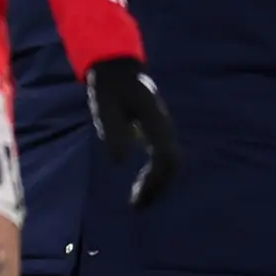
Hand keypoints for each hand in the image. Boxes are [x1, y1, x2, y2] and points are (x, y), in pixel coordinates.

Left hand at [87, 54, 178, 210]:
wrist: (116, 68)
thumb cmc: (108, 86)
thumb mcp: (105, 106)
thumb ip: (112, 130)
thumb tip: (118, 161)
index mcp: (156, 123)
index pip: (165, 159)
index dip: (154, 181)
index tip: (138, 197)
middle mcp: (164, 128)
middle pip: (171, 164)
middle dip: (157, 187)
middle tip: (139, 207)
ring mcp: (162, 129)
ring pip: (168, 161)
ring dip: (157, 182)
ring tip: (139, 201)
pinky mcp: (155, 130)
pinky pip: (162, 156)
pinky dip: (155, 173)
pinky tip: (141, 185)